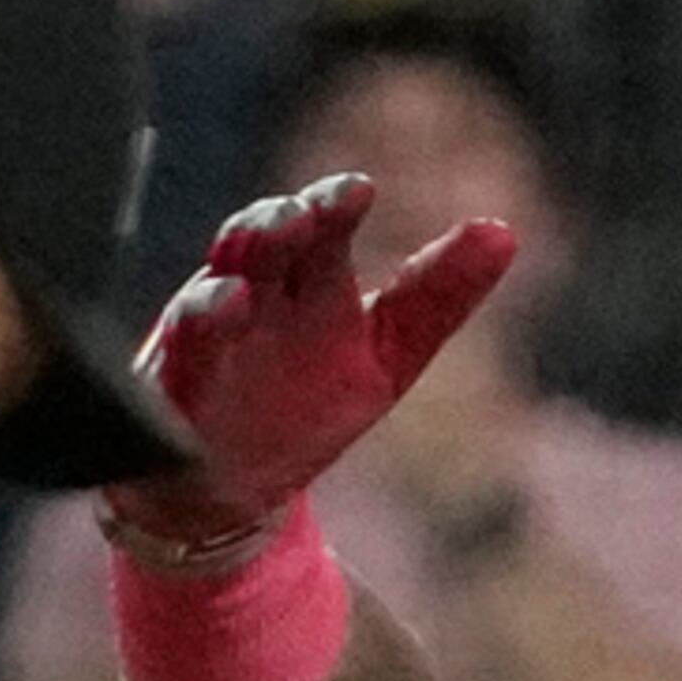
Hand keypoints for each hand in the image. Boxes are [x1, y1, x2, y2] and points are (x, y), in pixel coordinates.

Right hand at [109, 175, 517, 554]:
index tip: (361, 190)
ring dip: (236, 269)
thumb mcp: (390, 355)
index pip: (322, 231)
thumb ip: (438, 296)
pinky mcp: (177, 388)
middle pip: (265, 245)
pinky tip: (225, 310)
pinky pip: (182, 354)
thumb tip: (504, 230)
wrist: (229, 490)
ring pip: (216, 288)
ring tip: (260, 258)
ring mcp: (210, 339)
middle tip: (303, 213)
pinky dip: (202, 329)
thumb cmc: (309, 405)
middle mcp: (254, 296)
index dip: (335, 207)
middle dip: (281, 224)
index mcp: (307, 284)